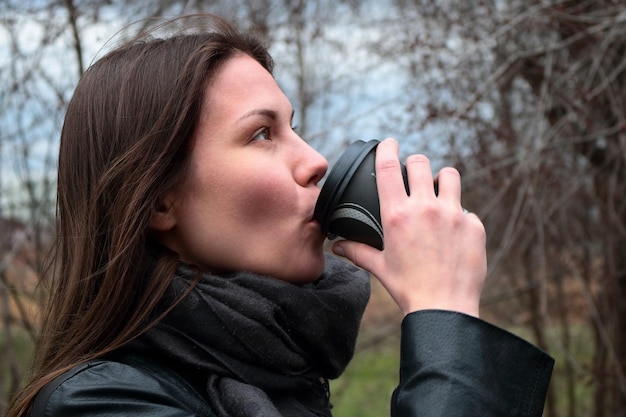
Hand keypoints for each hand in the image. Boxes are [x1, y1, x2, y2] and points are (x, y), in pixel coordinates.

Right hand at [332, 138, 486, 316]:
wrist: (444, 308)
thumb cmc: (408, 288)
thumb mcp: (379, 267)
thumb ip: (357, 251)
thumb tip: (337, 246)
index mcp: (397, 215)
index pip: (388, 168)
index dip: (387, 149)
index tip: (388, 142)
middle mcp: (425, 208)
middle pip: (421, 163)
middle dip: (415, 163)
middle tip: (414, 172)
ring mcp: (453, 214)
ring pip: (450, 175)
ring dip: (442, 179)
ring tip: (438, 190)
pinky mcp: (473, 225)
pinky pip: (465, 208)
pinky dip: (458, 214)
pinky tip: (453, 231)